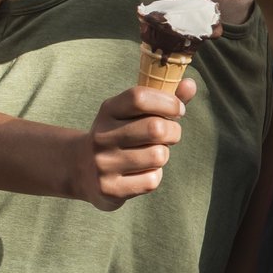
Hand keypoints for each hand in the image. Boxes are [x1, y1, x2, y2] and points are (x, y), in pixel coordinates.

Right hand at [65, 80, 193, 208]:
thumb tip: (191, 84)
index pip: (139, 97)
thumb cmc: (119, 134)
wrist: (80, 168)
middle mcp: (102, 136)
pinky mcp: (109, 189)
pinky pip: (152, 180)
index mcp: (108, 110)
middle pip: (155, 128)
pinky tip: (142, 172)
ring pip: (158, 156)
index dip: (167, 102)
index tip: (178, 110)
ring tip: (152, 154)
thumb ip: (163, 99)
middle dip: (173, 132)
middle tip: (170, 135)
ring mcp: (104, 164)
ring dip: (164, 155)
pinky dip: (154, 176)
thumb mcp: (132, 113)